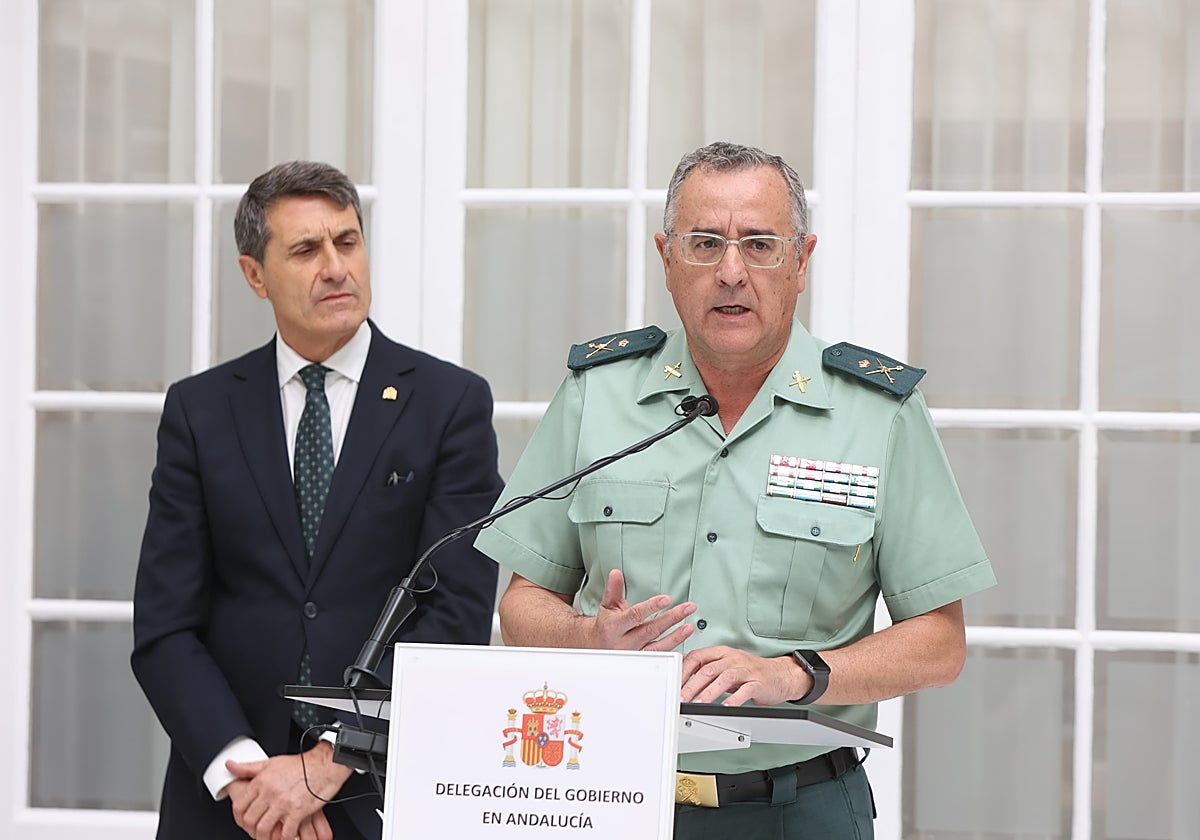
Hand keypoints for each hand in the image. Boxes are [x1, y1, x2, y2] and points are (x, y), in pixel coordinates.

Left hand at [226, 742, 349, 839]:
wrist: (324, 765)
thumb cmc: (301, 764)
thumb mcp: (270, 762)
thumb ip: (247, 768)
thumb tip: (229, 765)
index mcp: (261, 781)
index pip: (239, 806)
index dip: (239, 818)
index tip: (243, 821)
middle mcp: (270, 792)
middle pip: (250, 820)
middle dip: (251, 829)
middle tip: (256, 830)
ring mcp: (283, 803)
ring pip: (263, 829)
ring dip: (264, 837)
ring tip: (269, 836)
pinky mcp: (297, 811)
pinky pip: (284, 833)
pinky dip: (282, 838)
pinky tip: (284, 836)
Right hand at [588, 569, 694, 650]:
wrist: (597, 647)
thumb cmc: (606, 625)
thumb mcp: (607, 606)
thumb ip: (613, 589)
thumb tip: (616, 573)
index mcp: (614, 627)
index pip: (635, 615)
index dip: (651, 607)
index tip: (666, 599)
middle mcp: (624, 643)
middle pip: (651, 630)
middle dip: (671, 618)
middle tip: (688, 608)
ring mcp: (634, 654)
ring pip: (657, 647)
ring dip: (676, 637)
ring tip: (689, 626)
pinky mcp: (641, 662)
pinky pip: (659, 657)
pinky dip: (673, 650)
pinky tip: (683, 642)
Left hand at [680, 646, 806, 706]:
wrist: (781, 674)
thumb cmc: (751, 671)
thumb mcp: (727, 665)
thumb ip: (707, 669)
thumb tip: (682, 677)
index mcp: (722, 652)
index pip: (697, 657)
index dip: (683, 670)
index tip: (672, 683)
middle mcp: (733, 658)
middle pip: (708, 669)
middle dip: (692, 684)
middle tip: (681, 697)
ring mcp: (746, 669)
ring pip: (724, 678)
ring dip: (709, 692)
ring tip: (698, 703)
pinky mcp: (758, 682)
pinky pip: (745, 690)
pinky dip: (734, 699)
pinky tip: (725, 707)